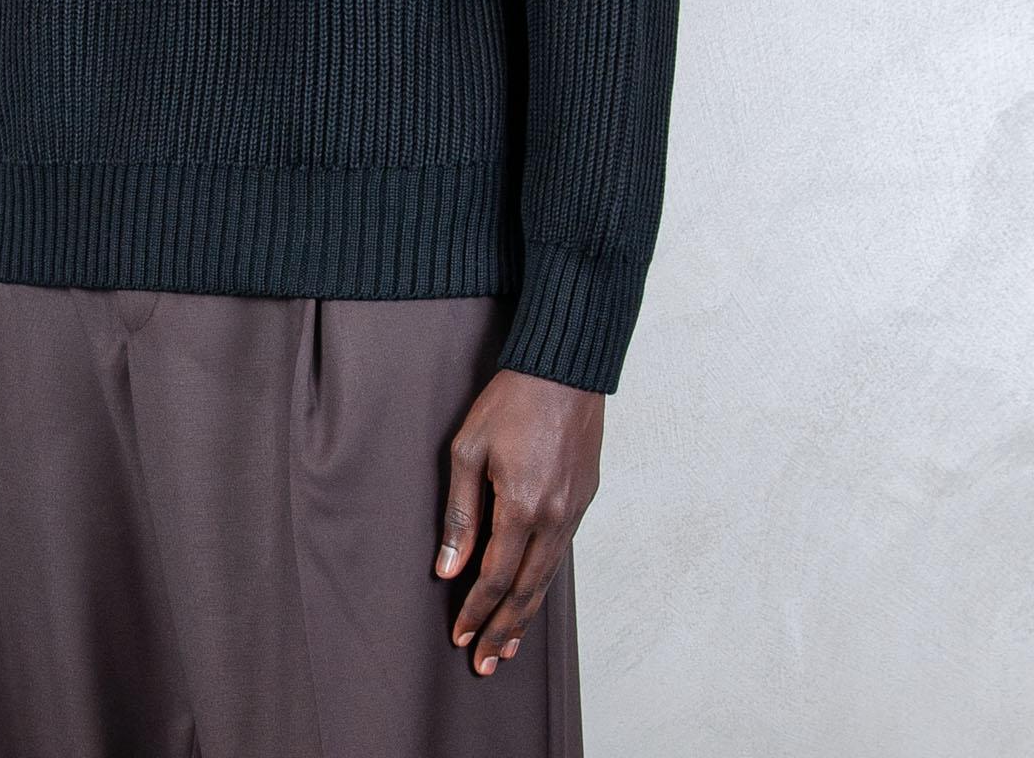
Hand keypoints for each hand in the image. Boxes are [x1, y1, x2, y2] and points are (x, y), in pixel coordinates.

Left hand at [435, 367, 602, 673]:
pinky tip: (532, 592)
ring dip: (526, 613)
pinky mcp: (584, 499)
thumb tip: (448, 568)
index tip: (460, 637)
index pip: (495, 577)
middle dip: (504, 630)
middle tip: (486, 664)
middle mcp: (553, 517)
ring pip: (548, 577)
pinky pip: (561, 553)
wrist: (564, 370)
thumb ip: (460, 514)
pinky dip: (544, 581)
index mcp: (521, 506)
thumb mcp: (468, 450)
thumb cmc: (510, 402)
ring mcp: (574, 510)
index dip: (476, 611)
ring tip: (509, 645)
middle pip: (526, 590)